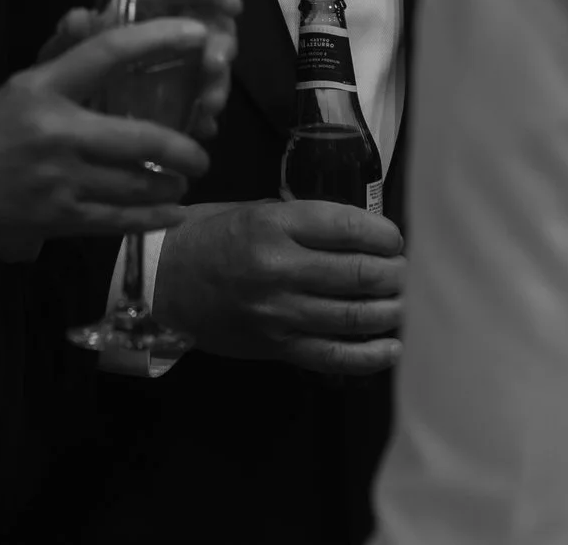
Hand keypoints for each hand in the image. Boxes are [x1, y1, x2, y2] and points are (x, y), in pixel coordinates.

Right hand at [0, 18, 214, 262]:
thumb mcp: (12, 90)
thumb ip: (57, 62)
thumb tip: (91, 19)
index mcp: (38, 89)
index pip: (108, 53)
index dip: (157, 39)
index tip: (196, 35)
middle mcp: (53, 132)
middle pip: (140, 137)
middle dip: (183, 148)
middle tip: (200, 150)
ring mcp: (57, 181)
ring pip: (136, 183)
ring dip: (170, 183)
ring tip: (183, 180)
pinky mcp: (57, 220)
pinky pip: (119, 220)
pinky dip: (152, 217)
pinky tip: (171, 212)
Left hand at [35, 0, 241, 140]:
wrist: (60, 116)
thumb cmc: (64, 71)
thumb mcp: (62, 54)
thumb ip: (69, 36)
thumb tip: (78, 18)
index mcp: (144, 2)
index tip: (232, 5)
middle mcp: (169, 25)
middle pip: (211, 23)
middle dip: (222, 43)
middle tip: (216, 65)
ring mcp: (180, 62)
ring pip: (213, 63)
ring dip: (217, 83)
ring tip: (209, 107)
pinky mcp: (183, 95)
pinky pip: (203, 98)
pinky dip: (204, 112)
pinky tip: (203, 126)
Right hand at [151, 200, 403, 376]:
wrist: (161, 280)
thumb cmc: (209, 236)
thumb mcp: (254, 211)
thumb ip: (304, 221)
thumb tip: (360, 233)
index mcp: (274, 224)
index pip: (349, 228)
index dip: (385, 236)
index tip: (395, 240)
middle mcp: (279, 268)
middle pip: (360, 274)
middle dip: (396, 274)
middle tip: (406, 273)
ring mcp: (278, 312)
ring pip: (353, 316)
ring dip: (391, 311)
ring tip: (405, 305)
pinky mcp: (275, 346)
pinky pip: (332, 356)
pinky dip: (369, 356)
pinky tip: (392, 348)